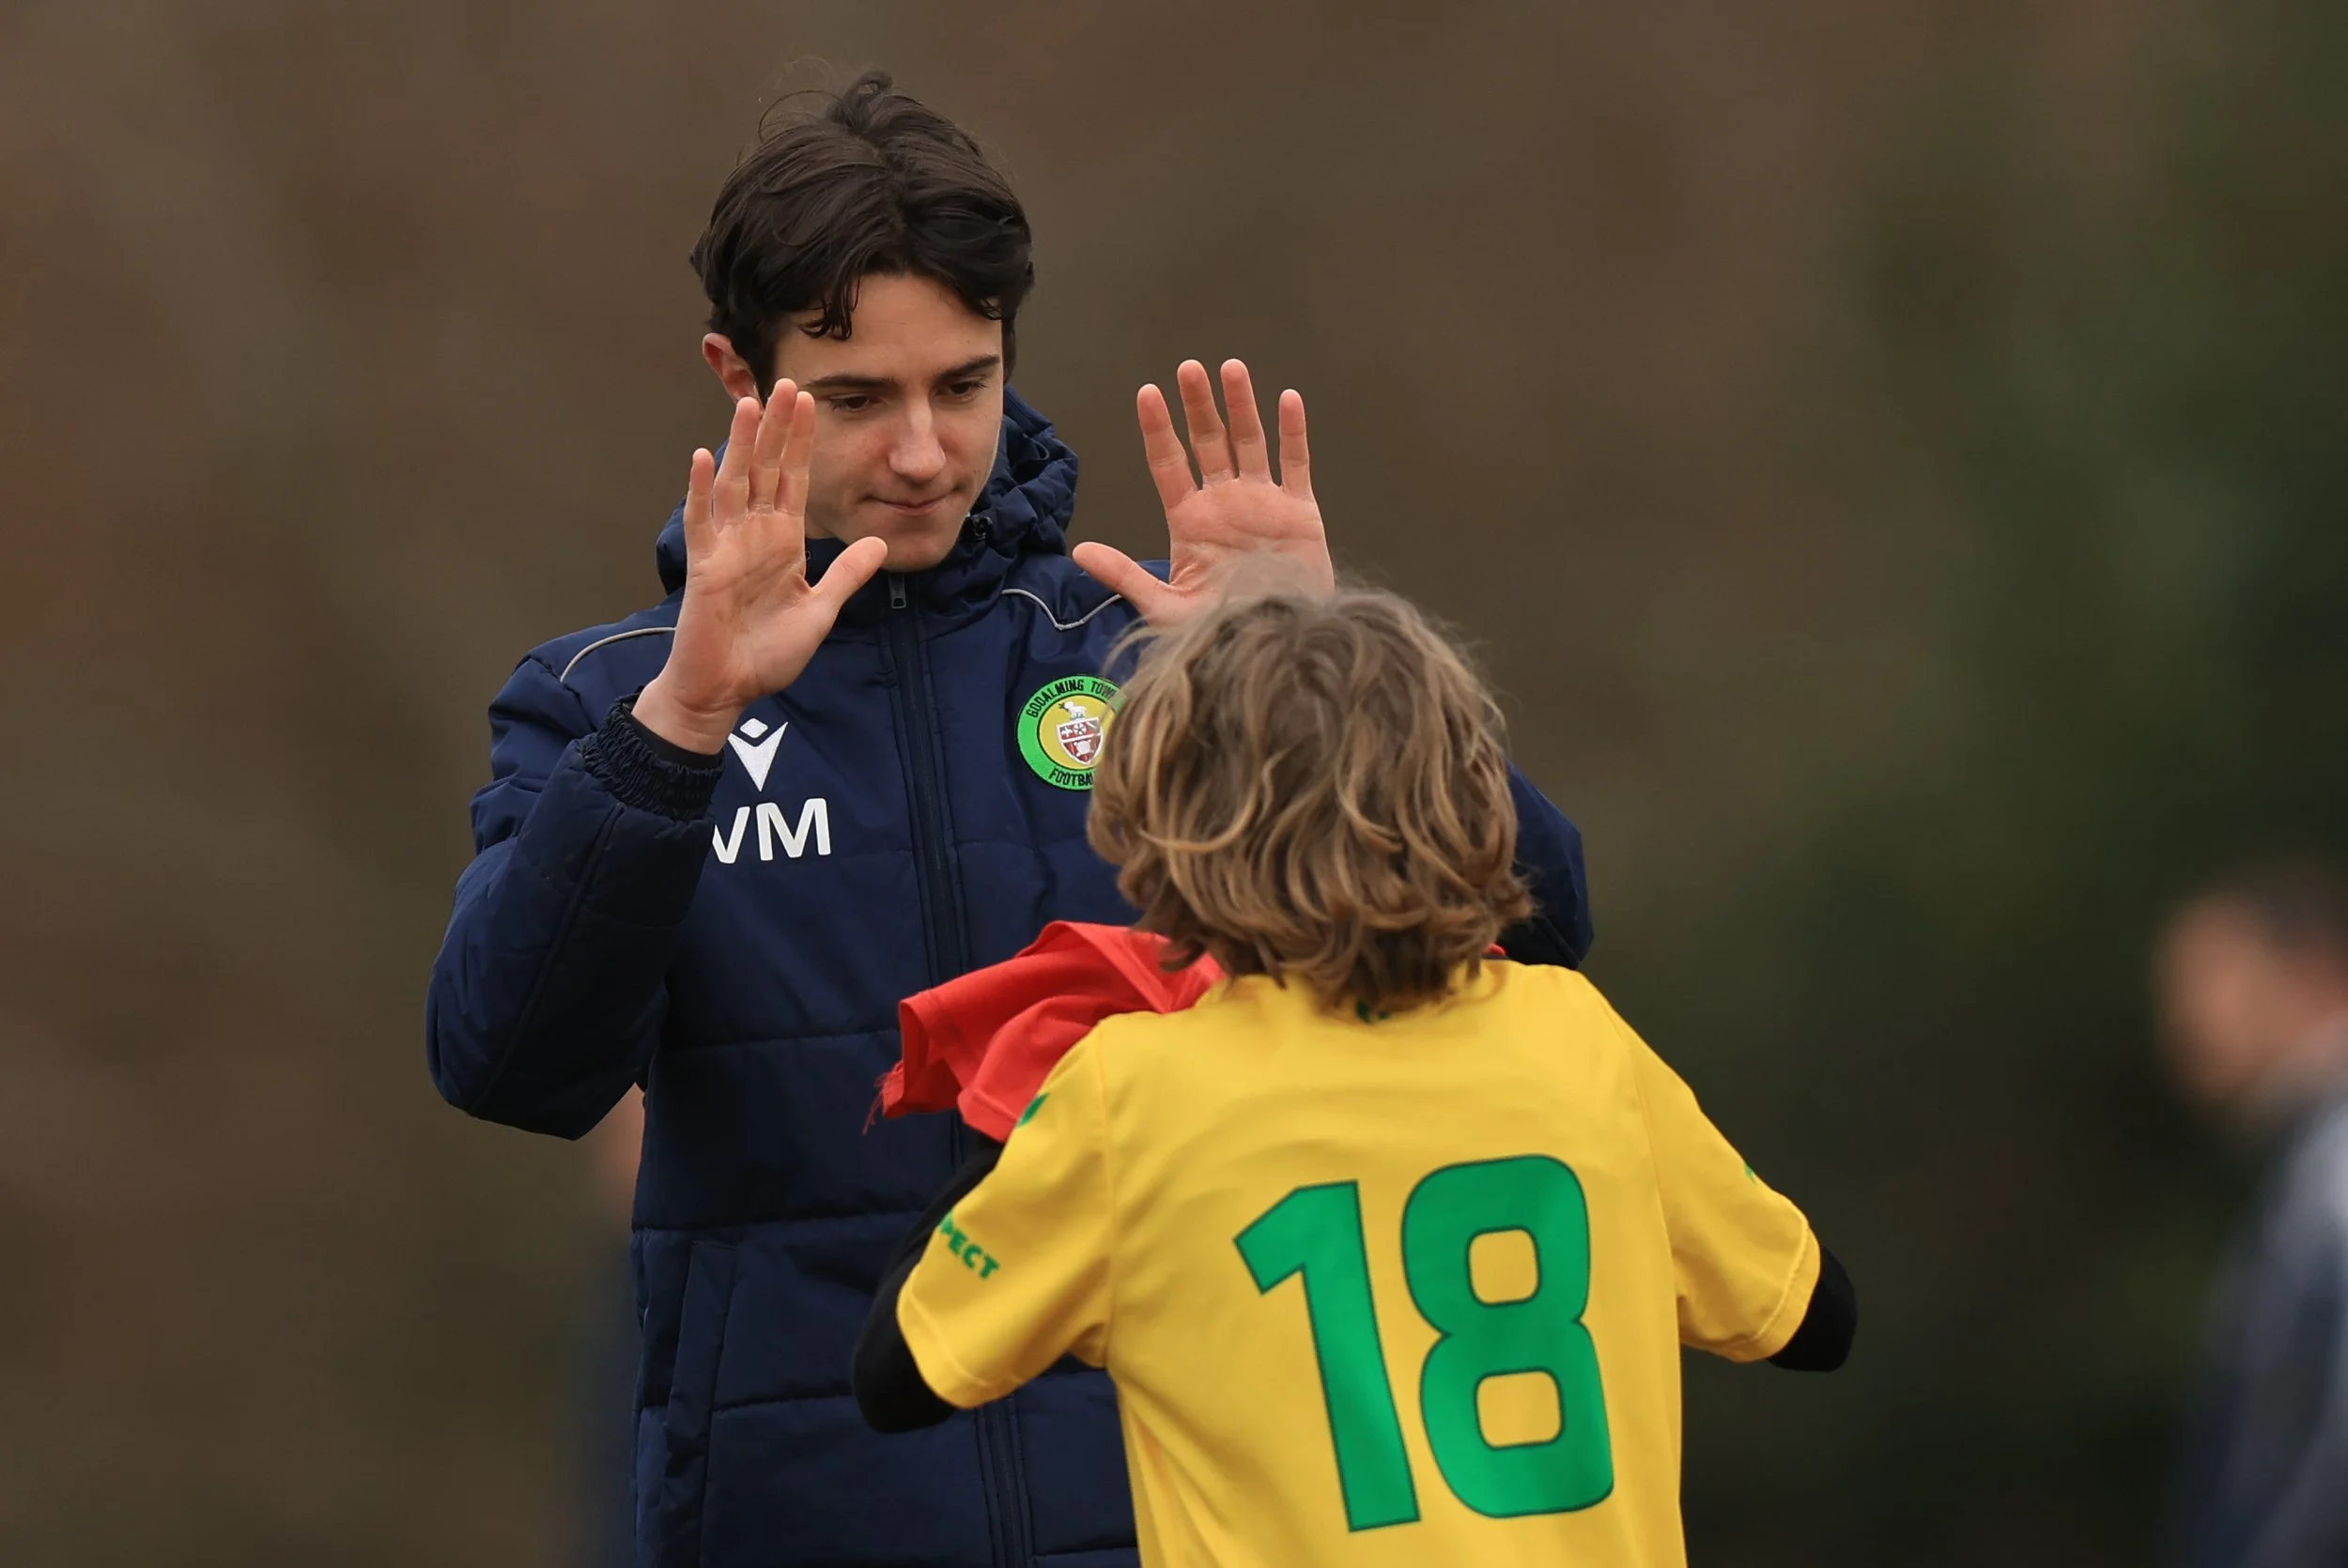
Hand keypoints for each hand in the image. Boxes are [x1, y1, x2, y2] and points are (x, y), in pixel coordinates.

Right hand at [634, 384, 889, 752]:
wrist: (728, 690)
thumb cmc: (767, 654)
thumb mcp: (820, 611)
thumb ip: (845, 576)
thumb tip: (880, 545)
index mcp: (782, 541)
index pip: (794, 480)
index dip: (802, 443)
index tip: (811, 402)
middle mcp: (753, 535)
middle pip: (767, 470)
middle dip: (778, 429)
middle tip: (788, 383)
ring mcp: (726, 546)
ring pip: (735, 484)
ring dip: (743, 445)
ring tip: (751, 405)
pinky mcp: (704, 566)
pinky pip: (701, 521)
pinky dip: (701, 490)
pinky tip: (704, 457)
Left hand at [1072, 358, 1331, 624]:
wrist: (1277, 646)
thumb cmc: (1221, 630)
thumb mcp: (1166, 608)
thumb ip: (1125, 575)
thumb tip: (1080, 550)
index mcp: (1190, 520)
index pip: (1169, 463)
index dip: (1159, 429)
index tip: (1148, 393)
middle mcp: (1224, 502)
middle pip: (1208, 442)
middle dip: (1198, 405)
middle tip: (1188, 368)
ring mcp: (1262, 503)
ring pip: (1250, 442)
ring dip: (1241, 406)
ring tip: (1230, 369)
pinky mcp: (1300, 512)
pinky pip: (1296, 465)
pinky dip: (1293, 433)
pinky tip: (1287, 399)